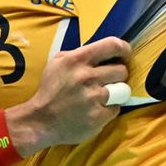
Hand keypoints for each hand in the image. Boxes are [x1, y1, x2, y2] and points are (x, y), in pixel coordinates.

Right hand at [4, 37, 131, 155]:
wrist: (41, 120)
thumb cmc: (50, 89)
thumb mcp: (58, 63)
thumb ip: (79, 54)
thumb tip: (102, 52)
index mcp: (77, 59)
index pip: (112, 45)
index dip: (124, 49)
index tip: (124, 54)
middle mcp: (87, 76)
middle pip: (121, 70)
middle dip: (117, 75)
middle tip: (107, 81)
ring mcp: (94, 98)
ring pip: (122, 90)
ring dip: (115, 93)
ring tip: (102, 96)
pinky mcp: (98, 116)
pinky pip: (116, 109)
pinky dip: (108, 110)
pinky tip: (95, 110)